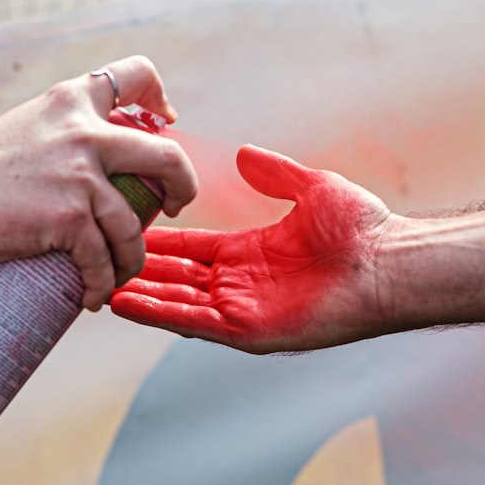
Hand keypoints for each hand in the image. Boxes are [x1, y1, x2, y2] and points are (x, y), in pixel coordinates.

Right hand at [0, 55, 197, 310]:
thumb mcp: (30, 127)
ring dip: (132, 257)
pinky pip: (103, 259)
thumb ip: (67, 134)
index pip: (134, 74)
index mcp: (73, 101)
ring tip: (117, 272)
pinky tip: (92, 294)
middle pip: (166, 156)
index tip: (164, 120)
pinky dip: (101, 282)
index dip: (158, 97)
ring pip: (134, 225)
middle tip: (174, 205)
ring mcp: (81, 176)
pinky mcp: (69, 218)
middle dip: (183, 186)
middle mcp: (85, 132)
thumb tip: (102, 161)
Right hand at [110, 144, 393, 352]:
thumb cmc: (360, 229)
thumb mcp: (310, 187)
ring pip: (175, 300)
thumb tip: (244, 154)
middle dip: (138, 268)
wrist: (388, 261)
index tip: (125, 227)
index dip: (158, 239)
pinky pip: (193, 321)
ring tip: (97, 280)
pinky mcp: (248, 330)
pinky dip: (158, 313)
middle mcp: (240, 283)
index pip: (191, 247)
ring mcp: (242, 308)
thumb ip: (275, 173)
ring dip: (138, 292)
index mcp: (249, 253)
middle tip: (95, 257)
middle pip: (175, 276)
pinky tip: (125, 302)